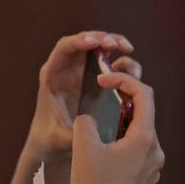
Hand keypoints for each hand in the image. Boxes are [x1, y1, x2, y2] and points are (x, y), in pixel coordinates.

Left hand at [26, 31, 141, 163]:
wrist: (54, 145)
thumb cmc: (49, 140)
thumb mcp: (57, 139)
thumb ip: (70, 135)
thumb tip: (89, 129)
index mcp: (53, 75)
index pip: (64, 48)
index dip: (79, 41)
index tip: (94, 43)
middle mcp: (69, 69)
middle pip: (86, 42)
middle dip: (102, 38)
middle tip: (117, 44)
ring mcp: (84, 73)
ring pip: (102, 49)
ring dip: (116, 45)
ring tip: (128, 49)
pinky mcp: (98, 82)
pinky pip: (113, 66)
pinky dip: (125, 65)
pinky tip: (135, 74)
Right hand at [69, 72, 163, 183]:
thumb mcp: (83, 147)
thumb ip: (87, 122)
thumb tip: (90, 118)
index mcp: (145, 139)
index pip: (144, 95)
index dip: (123, 81)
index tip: (103, 81)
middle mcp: (156, 153)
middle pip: (143, 116)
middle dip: (121, 105)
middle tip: (100, 103)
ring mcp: (153, 170)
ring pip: (140, 137)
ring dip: (121, 128)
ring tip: (98, 133)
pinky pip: (138, 156)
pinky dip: (123, 147)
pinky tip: (103, 158)